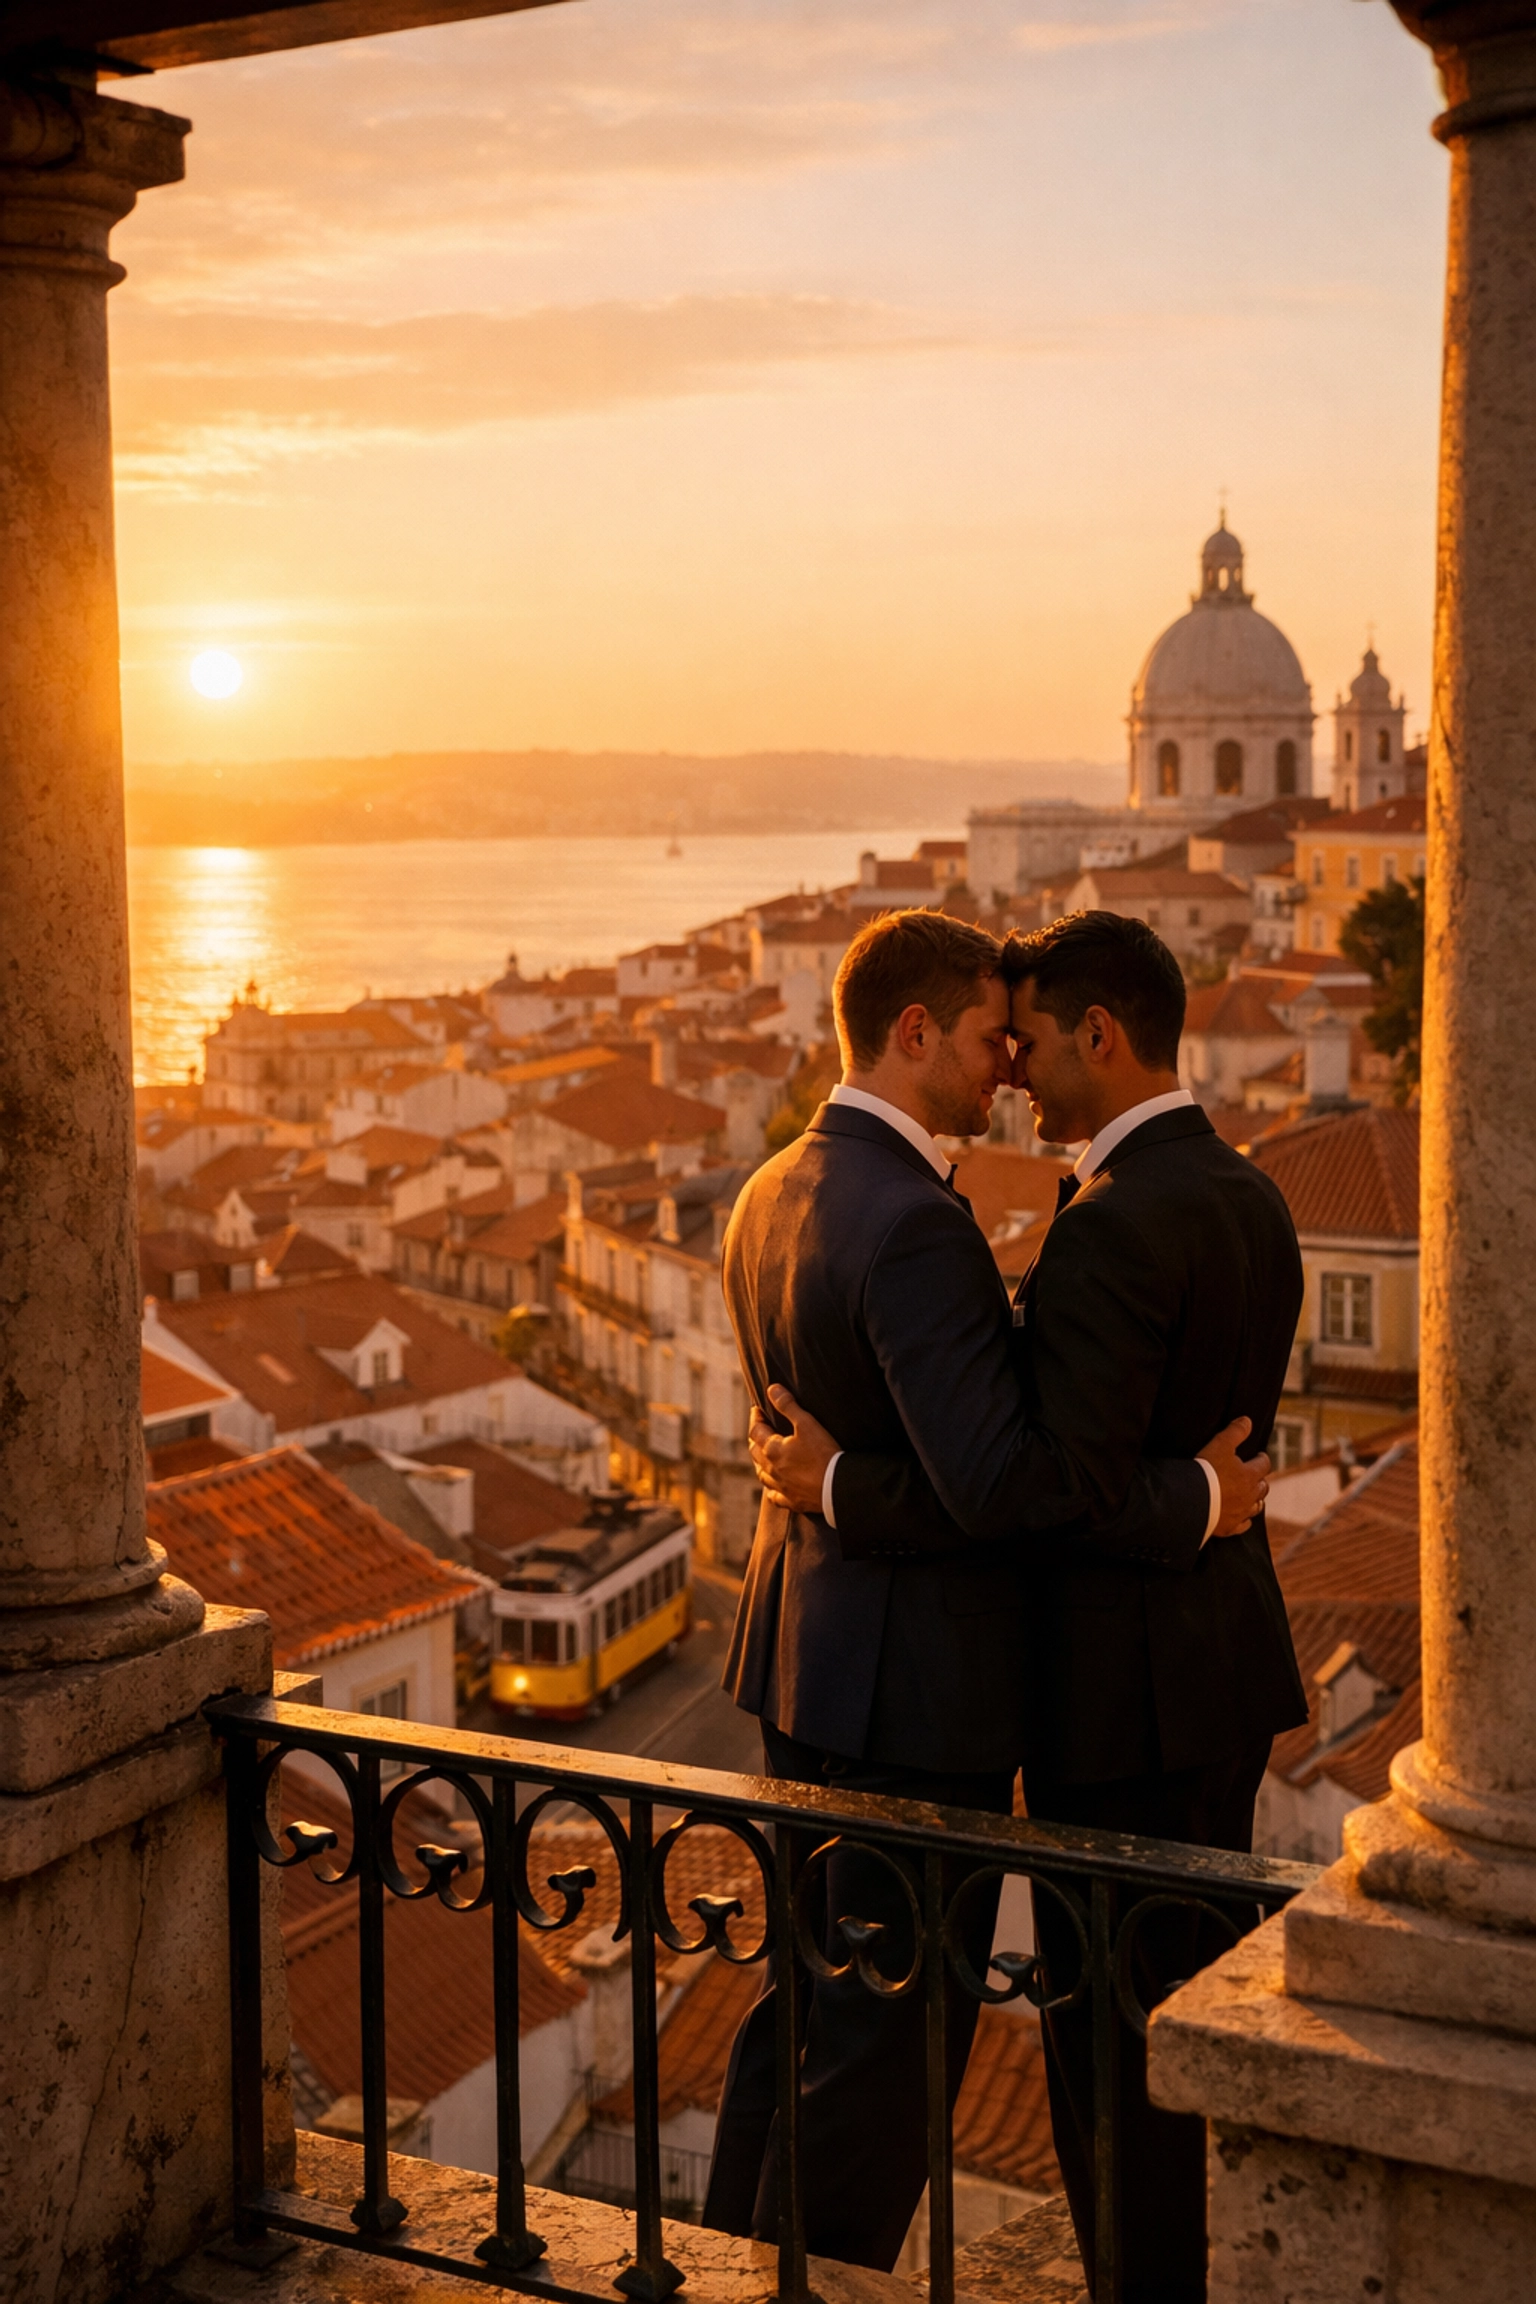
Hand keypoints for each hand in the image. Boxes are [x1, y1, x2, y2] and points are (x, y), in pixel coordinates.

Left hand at [748, 1384, 840, 1515]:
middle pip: (755, 1452)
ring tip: (763, 1456)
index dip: (756, 1418)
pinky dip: (771, 1490)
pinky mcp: (792, 1501)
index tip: (757, 1409)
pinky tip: (774, 1488)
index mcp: (772, 1450)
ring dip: (760, 1463)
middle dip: (755, 1438)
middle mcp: (771, 1470)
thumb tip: (772, 1389)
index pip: (756, 1430)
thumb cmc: (823, 1453)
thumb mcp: (807, 1424)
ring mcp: (780, 1487)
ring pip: (761, 1475)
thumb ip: (788, 1405)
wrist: (838, 1487)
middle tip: (760, 1429)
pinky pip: (775, 1496)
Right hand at [1199, 1416, 1269, 1537]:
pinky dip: (1244, 1521)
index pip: (1264, 1465)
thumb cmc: (1206, 1471)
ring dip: (1257, 1500)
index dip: (1262, 1459)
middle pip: (1263, 1488)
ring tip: (1253, 1496)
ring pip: (1256, 1507)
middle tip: (1256, 1476)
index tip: (1259, 1456)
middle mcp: (1250, 1496)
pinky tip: (1242, 1519)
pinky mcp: (1229, 1527)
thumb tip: (1247, 1421)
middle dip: (1261, 1480)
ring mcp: (1241, 1513)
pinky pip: (1243, 1526)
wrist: (1192, 1501)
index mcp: (1250, 1475)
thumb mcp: (1220, 1445)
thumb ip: (1235, 1432)